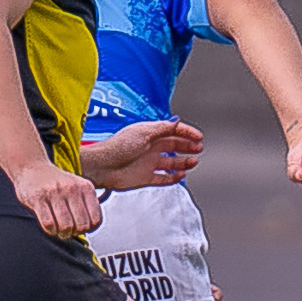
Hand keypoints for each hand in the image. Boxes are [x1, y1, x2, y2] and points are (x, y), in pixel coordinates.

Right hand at [12, 160, 101, 237]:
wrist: (31, 167)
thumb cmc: (57, 184)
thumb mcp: (78, 188)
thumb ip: (88, 204)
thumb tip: (92, 227)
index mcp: (86, 187)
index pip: (96, 219)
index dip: (88, 229)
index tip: (80, 228)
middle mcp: (72, 188)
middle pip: (81, 225)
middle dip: (75, 233)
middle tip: (68, 231)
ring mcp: (54, 192)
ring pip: (66, 226)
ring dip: (62, 234)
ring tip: (59, 231)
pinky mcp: (37, 197)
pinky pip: (48, 223)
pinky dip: (50, 231)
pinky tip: (49, 228)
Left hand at [80, 119, 202, 190]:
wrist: (102, 167)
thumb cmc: (118, 147)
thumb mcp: (143, 132)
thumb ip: (162, 128)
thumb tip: (177, 121)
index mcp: (149, 133)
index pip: (172, 131)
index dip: (186, 133)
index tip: (199, 137)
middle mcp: (149, 148)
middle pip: (173, 145)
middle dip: (187, 146)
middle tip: (198, 148)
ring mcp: (148, 163)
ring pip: (171, 163)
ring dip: (183, 162)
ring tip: (193, 162)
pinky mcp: (145, 178)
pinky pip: (163, 178)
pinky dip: (173, 178)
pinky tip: (181, 175)